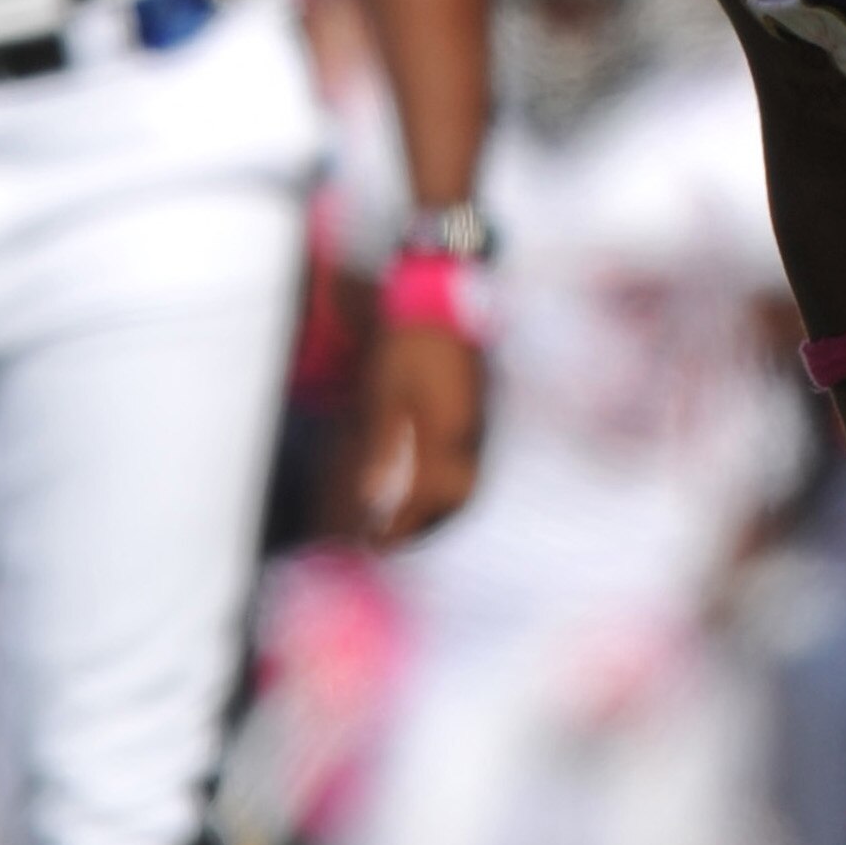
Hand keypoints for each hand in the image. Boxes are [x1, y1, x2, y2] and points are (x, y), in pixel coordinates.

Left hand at [318, 314, 484, 546]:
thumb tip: (371, 496)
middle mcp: (464, 435)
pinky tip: (424, 476)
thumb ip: (381, 449)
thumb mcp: (383, 396)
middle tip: (391, 537)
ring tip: (406, 516)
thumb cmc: (406, 346)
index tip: (376, 544)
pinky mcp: (474, 410)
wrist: (441, 300)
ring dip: (436, 504)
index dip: (398, 526)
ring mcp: (474, 422)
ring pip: (461, 480)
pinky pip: (463, 459)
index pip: (422, 497)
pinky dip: (444, 477)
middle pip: (451, 497)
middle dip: (423, 523)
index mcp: (441, 434)